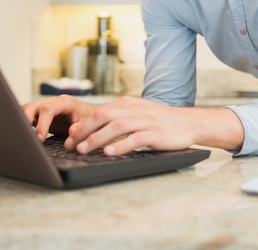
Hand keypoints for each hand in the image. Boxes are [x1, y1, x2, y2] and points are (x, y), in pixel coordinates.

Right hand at [20, 94, 94, 141]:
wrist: (92, 119)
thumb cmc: (91, 120)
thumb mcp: (90, 124)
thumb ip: (81, 128)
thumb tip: (72, 132)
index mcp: (64, 102)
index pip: (47, 109)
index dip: (42, 124)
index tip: (40, 138)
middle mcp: (52, 104)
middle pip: (31, 106)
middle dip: (25, 119)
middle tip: (26, 136)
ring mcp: (44, 109)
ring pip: (25, 110)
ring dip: (21, 120)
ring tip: (22, 135)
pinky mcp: (40, 117)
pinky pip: (26, 117)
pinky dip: (22, 124)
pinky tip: (23, 135)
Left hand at [66, 96, 199, 155]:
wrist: (188, 122)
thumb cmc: (158, 121)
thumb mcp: (135, 115)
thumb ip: (113, 119)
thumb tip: (85, 128)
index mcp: (127, 103)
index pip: (98, 111)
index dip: (81, 125)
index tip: (69, 139)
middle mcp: (134, 109)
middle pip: (103, 116)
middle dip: (84, 131)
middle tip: (71, 145)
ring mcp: (145, 120)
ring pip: (116, 126)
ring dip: (97, 138)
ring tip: (84, 150)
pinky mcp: (155, 133)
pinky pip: (135, 138)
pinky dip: (120, 145)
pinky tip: (110, 153)